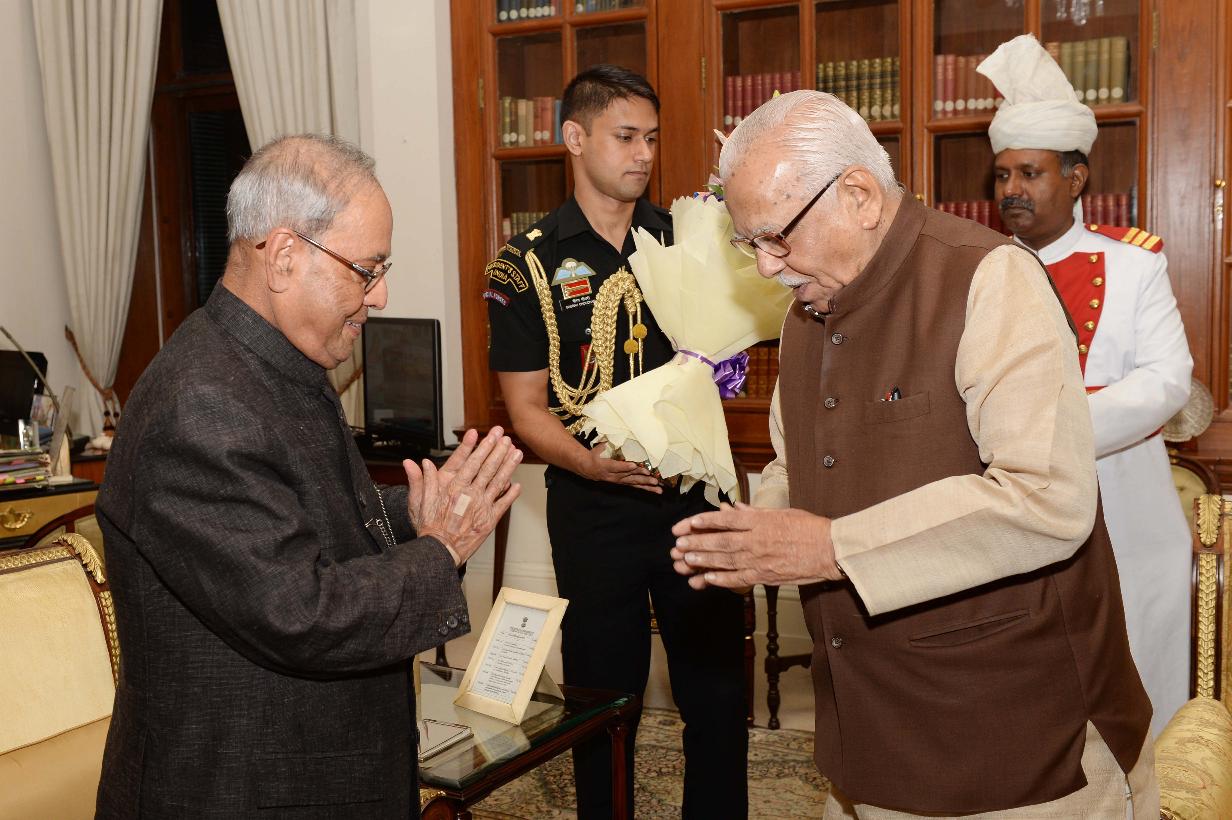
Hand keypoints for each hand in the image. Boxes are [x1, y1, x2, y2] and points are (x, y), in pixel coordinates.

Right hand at [405, 427, 522, 564]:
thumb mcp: (420, 502)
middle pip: (487, 467)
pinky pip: (503, 504)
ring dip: (509, 466)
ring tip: (516, 452)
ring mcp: (482, 506)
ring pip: (499, 482)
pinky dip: (511, 494)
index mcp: (454, 487)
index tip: (485, 434)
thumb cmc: (430, 527)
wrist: (439, 551)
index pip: (470, 462)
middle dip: (497, 450)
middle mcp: (470, 494)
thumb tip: (418, 463)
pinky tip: (518, 484)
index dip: (479, 446)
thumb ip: (421, 481)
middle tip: (505, 436)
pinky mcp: (489, 520)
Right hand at [577, 448, 661, 493]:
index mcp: (606, 465)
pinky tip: (655, 489)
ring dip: (647, 485)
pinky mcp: (623, 482)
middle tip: (653, 479)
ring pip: (634, 483)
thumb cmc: (596, 455)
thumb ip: (609, 444)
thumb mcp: (600, 448)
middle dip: (642, 478)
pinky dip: (645, 488)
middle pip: (629, 477)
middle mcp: (614, 476)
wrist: (588, 468)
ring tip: (658, 488)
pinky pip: (635, 486)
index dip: (625, 466)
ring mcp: (619, 480)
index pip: (616, 466)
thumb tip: (619, 434)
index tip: (634, 465)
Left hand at [669, 502, 842, 589]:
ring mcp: (760, 559)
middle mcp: (756, 539)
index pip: (726, 520)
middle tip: (678, 544)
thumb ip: (755, 513)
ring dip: (703, 561)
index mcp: (760, 521)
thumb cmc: (809, 528)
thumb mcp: (781, 513)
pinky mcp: (766, 576)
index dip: (704, 521)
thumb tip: (734, 509)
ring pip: (725, 560)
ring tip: (685, 560)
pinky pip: (739, 578)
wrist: (831, 550)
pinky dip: (721, 579)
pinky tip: (706, 579)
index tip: (687, 523)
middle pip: (720, 541)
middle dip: (696, 542)